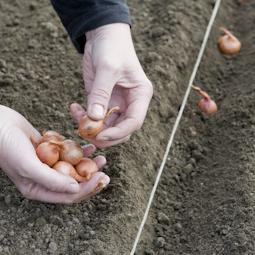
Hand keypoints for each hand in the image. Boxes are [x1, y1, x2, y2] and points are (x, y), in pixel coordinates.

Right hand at [0, 105, 109, 202]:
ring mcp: (49, 165)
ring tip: (102, 158)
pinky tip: (90, 147)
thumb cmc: (9, 147)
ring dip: (89, 164)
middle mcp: (45, 180)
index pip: (68, 196)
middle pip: (74, 184)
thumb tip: (76, 190)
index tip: (102, 177)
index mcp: (38, 189)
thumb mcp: (29, 166)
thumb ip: (52, 180)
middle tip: (105, 171)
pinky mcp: (51, 151)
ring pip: (74, 168)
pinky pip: (69, 154)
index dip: (87, 189)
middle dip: (91, 178)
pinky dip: (80, 152)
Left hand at [70, 23, 152, 147]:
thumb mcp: (107, 68)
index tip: (100, 135)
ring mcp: (117, 104)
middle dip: (104, 135)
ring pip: (107, 127)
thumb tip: (94, 118)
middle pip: (121, 130)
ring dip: (91, 128)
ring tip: (77, 116)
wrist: (103, 36)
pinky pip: (95, 118)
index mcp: (140, 95)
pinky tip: (74, 108)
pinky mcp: (103, 102)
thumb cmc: (112, 47)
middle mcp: (131, 103)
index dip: (118, 132)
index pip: (134, 122)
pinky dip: (84, 119)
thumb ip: (101, 93)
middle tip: (85, 131)